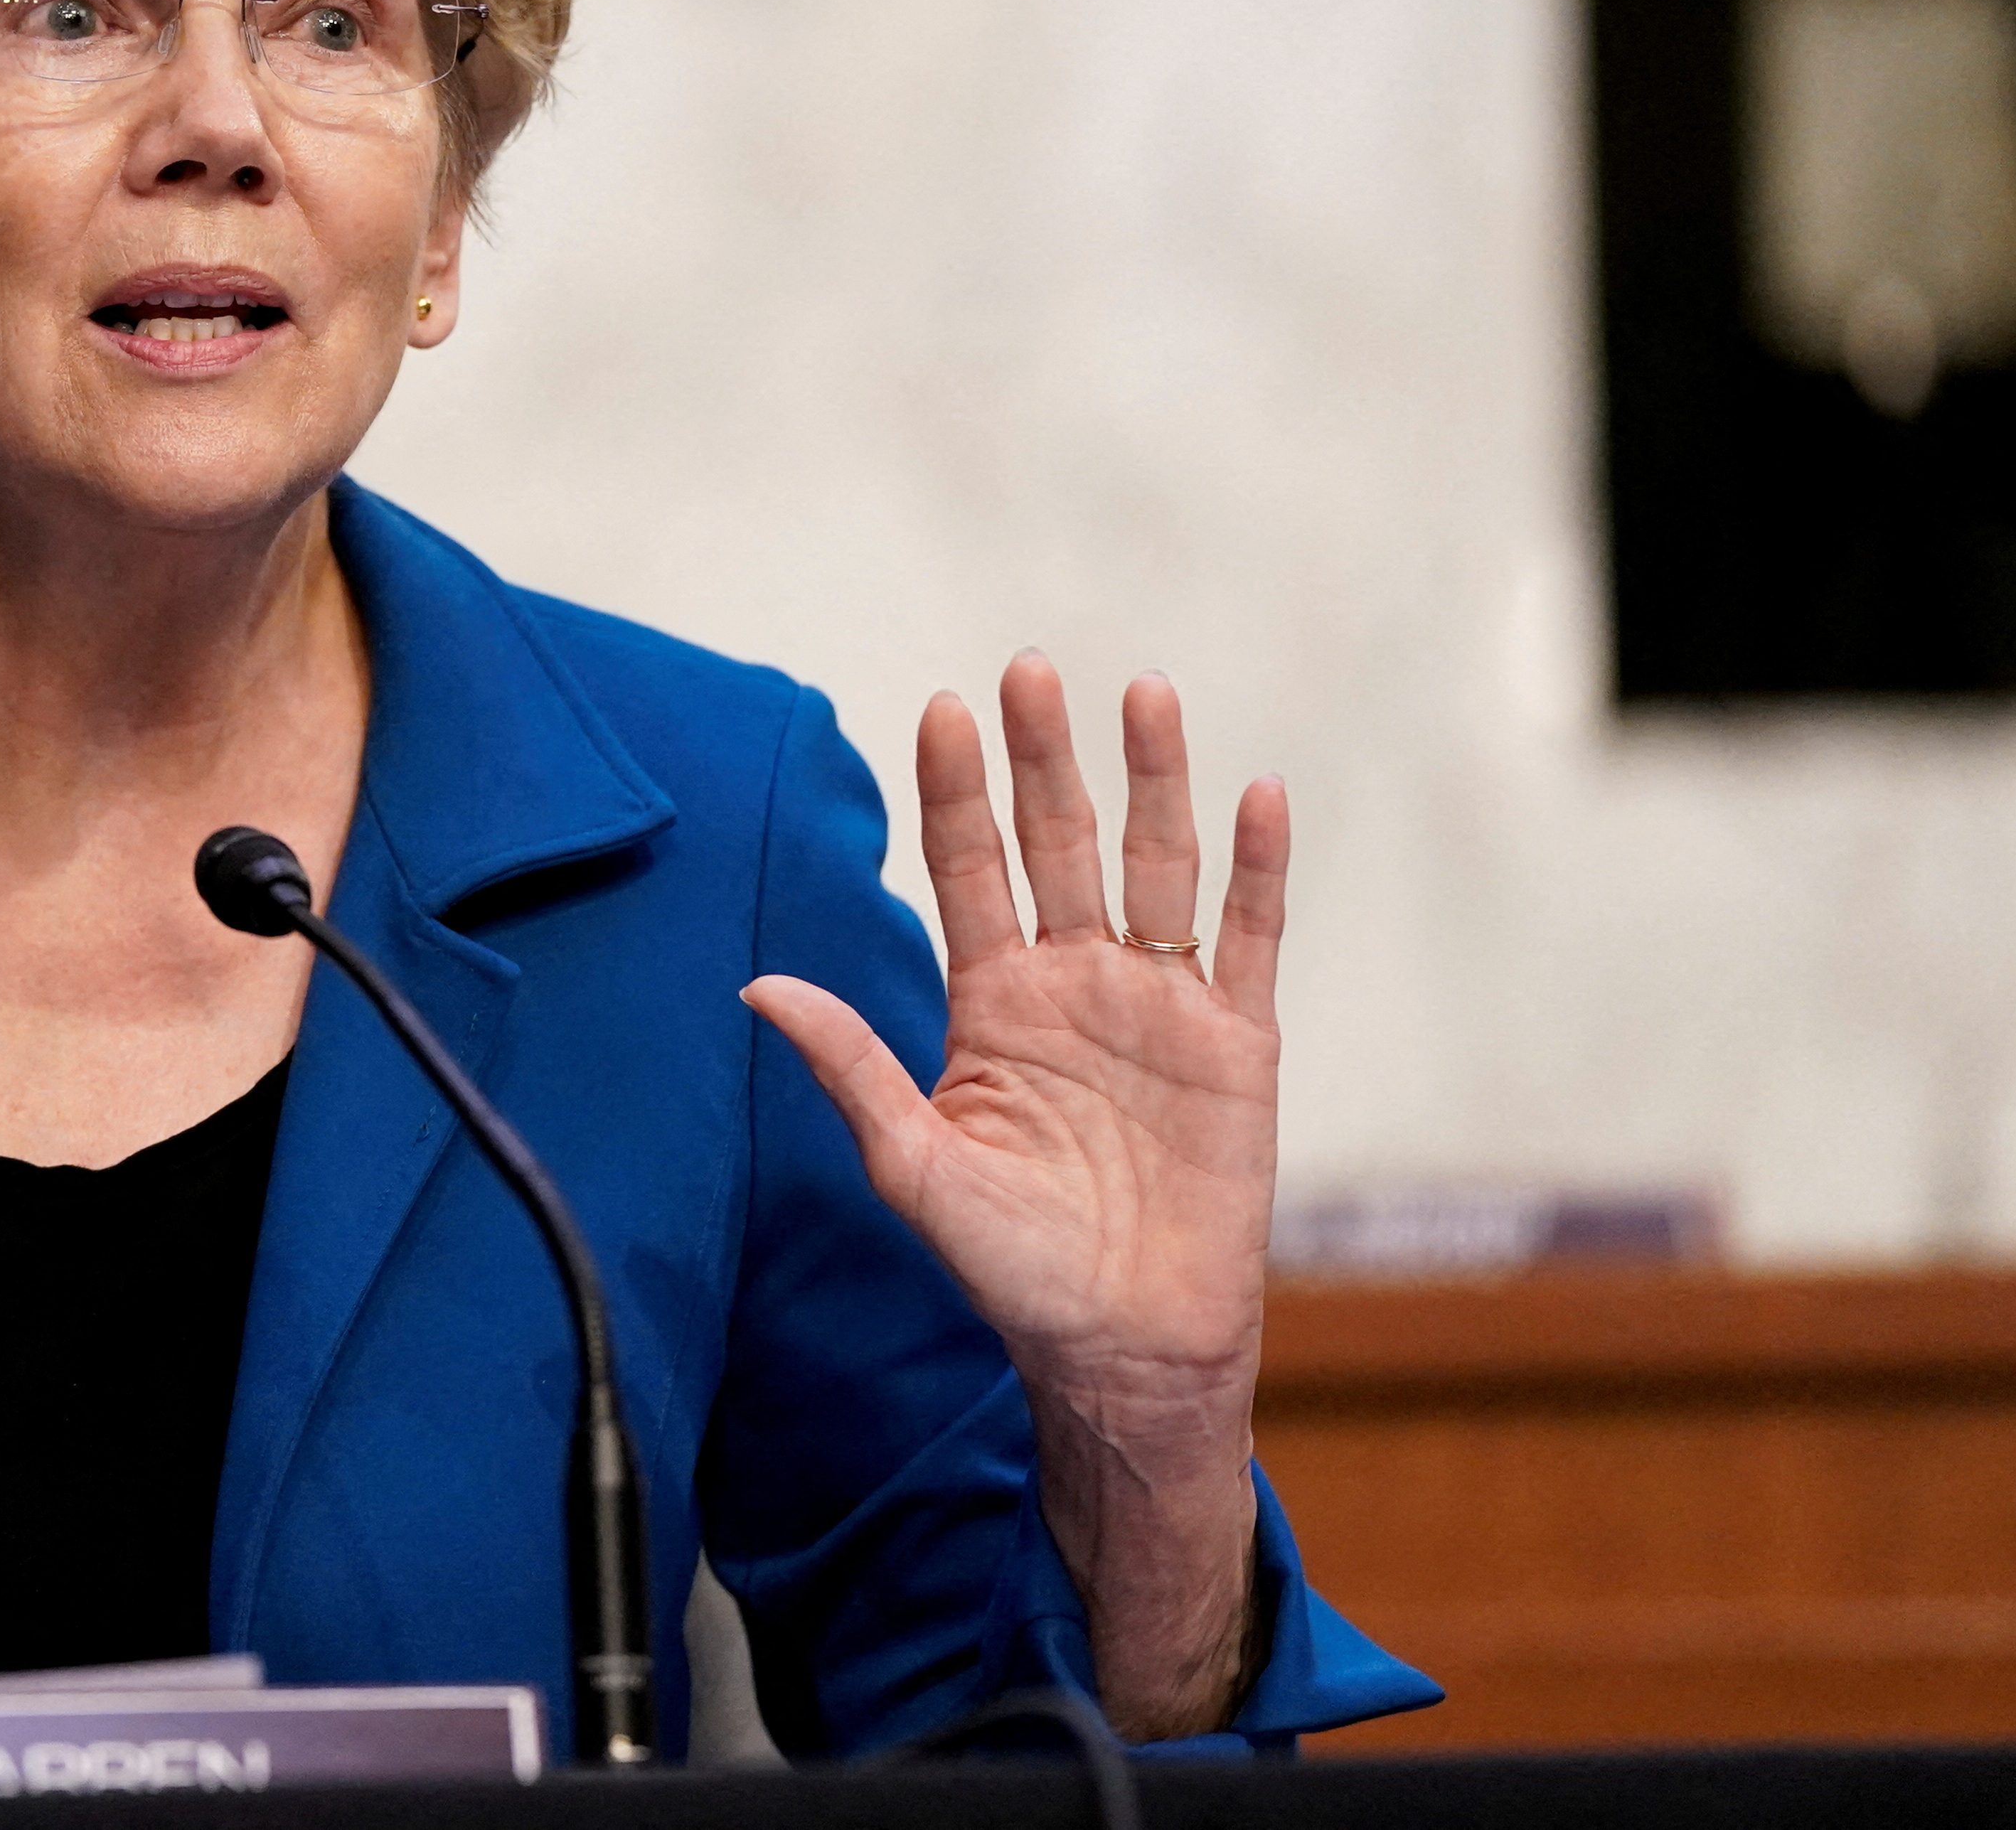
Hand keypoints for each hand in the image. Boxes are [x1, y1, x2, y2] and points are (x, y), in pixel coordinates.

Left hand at [745, 654, 1280, 1733]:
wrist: (1124, 1346)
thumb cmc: (1014, 1270)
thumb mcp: (915, 1168)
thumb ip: (851, 1068)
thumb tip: (756, 985)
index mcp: (994, 1002)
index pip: (969, 870)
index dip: (958, 791)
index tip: (943, 705)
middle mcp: (1074, 983)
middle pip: (1058, 843)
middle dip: (1044, 758)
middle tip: (1029, 668)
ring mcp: (1158, 1006)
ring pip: (1158, 864)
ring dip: (1153, 779)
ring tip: (1142, 690)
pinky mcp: (1238, 1042)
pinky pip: (1248, 936)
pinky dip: (1259, 866)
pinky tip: (1260, 791)